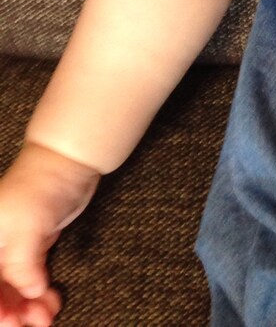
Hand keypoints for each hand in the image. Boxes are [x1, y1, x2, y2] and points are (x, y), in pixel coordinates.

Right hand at [0, 142, 99, 326]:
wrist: (68, 162)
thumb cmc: (38, 189)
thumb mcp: (24, 233)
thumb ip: (20, 270)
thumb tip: (30, 295)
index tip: (8, 322)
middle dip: (11, 312)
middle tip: (31, 323)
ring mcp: (11, 248)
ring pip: (13, 289)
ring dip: (27, 307)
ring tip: (47, 316)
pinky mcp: (33, 247)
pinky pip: (31, 279)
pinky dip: (40, 293)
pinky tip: (52, 303)